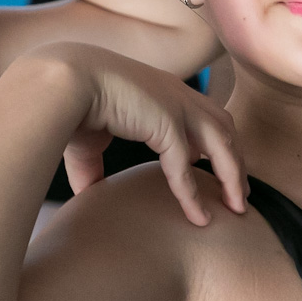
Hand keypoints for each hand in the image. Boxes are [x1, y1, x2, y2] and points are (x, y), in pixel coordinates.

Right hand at [47, 44, 245, 225]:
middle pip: (225, 128)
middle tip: (240, 193)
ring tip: (238, 208)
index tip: (217, 168)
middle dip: (236, 160)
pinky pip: (185, 167)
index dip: (215, 141)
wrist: (61, 81)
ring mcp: (177, 106)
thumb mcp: (88, 140)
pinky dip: (193, 195)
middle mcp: (178, 94)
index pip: (205, 114)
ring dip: (232, 178)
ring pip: (221, 146)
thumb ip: (93, 168)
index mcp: (164, 90)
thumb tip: (89, 196)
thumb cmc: (70, 103)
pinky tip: (199, 219)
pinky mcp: (166, 123)